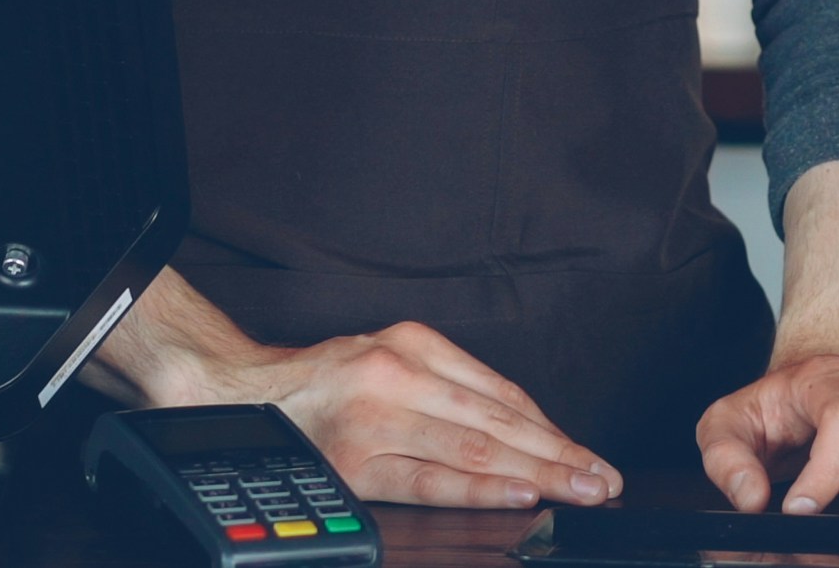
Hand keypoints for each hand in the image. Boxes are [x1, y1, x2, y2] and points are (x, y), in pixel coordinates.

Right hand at [194, 320, 623, 509]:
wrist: (236, 394)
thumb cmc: (317, 387)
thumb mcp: (383, 360)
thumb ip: (442, 387)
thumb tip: (514, 432)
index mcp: (412, 344)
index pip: (500, 392)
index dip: (551, 428)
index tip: (587, 454)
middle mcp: (400, 372)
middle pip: (498, 419)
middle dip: (558, 454)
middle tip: (602, 479)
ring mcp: (378, 415)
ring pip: (475, 446)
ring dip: (536, 473)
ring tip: (577, 491)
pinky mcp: (356, 458)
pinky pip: (430, 476)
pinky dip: (480, 486)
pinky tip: (517, 494)